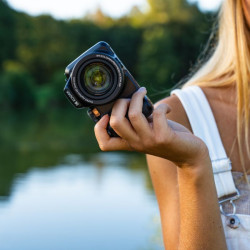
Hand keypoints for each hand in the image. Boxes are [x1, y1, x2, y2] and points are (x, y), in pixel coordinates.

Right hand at [94, 87, 208, 166]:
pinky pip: (157, 113)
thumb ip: (138, 120)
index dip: (98, 129)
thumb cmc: (167, 137)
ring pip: (134, 114)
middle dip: (120, 103)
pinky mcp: (164, 137)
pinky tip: (166, 109)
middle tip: (130, 97)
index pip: (105, 144)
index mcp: (129, 143)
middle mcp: (136, 143)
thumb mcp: (148, 130)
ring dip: (138, 97)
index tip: (105, 116)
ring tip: (144, 92)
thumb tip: (132, 98)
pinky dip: (161, 106)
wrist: (189, 154)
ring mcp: (149, 141)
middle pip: (116, 122)